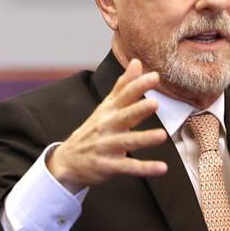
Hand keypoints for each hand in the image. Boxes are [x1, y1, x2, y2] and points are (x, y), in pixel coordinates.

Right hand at [46, 59, 168, 192]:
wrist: (67, 162)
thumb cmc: (94, 130)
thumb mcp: (106, 107)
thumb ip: (123, 86)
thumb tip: (136, 62)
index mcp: (109, 111)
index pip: (124, 96)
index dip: (138, 86)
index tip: (155, 76)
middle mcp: (107, 127)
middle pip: (123, 117)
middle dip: (138, 110)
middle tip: (155, 103)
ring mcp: (107, 147)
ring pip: (127, 142)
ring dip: (144, 139)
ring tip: (162, 135)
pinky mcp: (109, 166)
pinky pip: (128, 167)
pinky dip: (145, 168)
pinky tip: (162, 168)